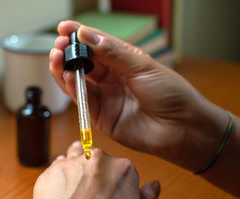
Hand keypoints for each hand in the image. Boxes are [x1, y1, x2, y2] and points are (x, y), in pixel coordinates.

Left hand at [28, 141, 159, 198]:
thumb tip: (153, 185)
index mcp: (123, 169)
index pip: (123, 168)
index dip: (118, 184)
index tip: (112, 198)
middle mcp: (97, 160)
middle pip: (99, 160)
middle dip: (97, 175)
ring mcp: (71, 165)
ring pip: (75, 158)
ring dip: (77, 170)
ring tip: (76, 191)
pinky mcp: (49, 174)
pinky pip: (55, 169)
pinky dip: (59, 179)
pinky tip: (62, 196)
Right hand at [50, 21, 227, 169]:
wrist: (182, 128)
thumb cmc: (171, 94)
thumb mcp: (142, 67)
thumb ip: (112, 53)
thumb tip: (87, 35)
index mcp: (125, 62)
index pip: (97, 45)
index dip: (80, 35)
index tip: (65, 27)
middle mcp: (113, 79)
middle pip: (84, 63)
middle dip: (70, 52)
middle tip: (59, 44)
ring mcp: (106, 98)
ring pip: (78, 81)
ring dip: (65, 69)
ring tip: (56, 57)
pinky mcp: (102, 117)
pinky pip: (82, 101)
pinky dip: (71, 88)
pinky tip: (67, 76)